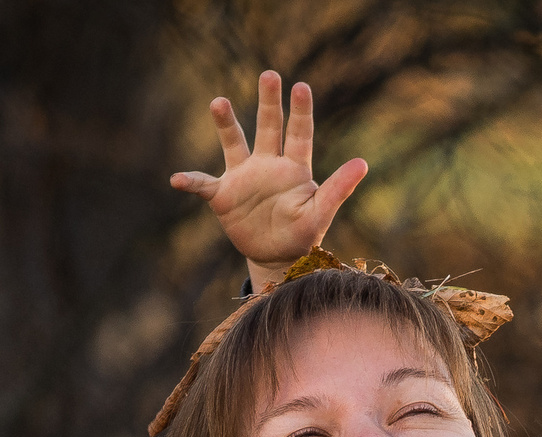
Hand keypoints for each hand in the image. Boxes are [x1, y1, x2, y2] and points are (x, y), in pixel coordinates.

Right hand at [171, 70, 368, 290]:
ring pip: (234, 143)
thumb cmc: (302, 234)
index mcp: (294, 167)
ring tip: (218, 102)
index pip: (299, 133)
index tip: (301, 86)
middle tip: (269, 74)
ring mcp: (244, 177)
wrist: (277, 258)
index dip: (300, 111)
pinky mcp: (223, 196)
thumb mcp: (321, 213)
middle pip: (268, 126)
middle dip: (268, 102)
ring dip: (226, 124)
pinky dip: (191, 182)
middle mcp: (268, 164)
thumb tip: (363, 163)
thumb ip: (338, 188)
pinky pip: (204, 185)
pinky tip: (177, 179)